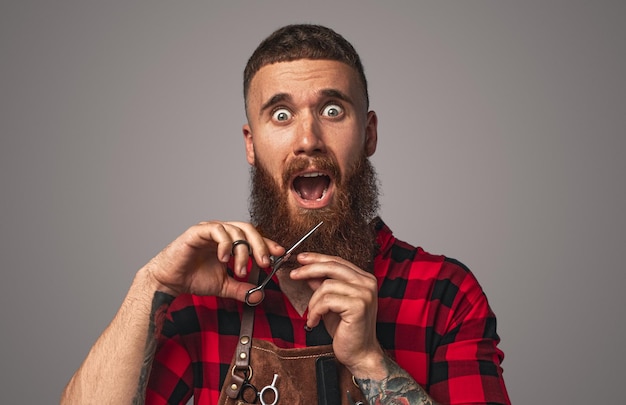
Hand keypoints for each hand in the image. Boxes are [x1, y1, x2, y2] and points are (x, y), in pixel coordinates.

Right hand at [144, 221, 283, 300]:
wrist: (169, 282)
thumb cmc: (193, 279)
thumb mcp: (224, 286)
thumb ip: (241, 289)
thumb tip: (259, 295)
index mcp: (230, 241)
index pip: (254, 237)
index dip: (268, 243)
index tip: (281, 254)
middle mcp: (221, 233)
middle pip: (249, 229)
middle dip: (261, 245)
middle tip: (265, 262)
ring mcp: (210, 229)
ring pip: (235, 230)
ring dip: (242, 251)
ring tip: (239, 270)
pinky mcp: (197, 231)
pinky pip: (217, 230)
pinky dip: (225, 244)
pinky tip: (224, 259)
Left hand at [290, 252, 385, 376]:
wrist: (359, 353)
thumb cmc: (347, 330)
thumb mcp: (331, 304)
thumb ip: (324, 286)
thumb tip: (309, 273)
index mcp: (364, 279)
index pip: (337, 261)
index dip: (317, 258)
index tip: (301, 259)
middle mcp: (367, 283)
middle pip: (332, 267)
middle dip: (309, 269)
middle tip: (294, 275)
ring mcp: (364, 294)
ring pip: (326, 286)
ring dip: (313, 302)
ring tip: (312, 315)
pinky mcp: (358, 306)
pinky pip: (327, 301)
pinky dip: (316, 311)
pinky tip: (315, 321)